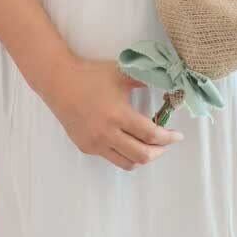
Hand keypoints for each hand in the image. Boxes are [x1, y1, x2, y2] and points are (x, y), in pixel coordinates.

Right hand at [38, 54, 184, 170]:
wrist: (58, 81)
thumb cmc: (92, 75)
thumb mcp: (123, 73)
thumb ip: (146, 80)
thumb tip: (169, 84)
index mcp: (119, 115)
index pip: (151, 135)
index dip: (168, 138)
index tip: (178, 136)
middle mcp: (107, 133)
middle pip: (142, 155)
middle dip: (159, 151)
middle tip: (166, 143)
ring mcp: (95, 143)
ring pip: (127, 163)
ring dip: (143, 157)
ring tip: (150, 146)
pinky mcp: (86, 147)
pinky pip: (111, 157)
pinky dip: (125, 154)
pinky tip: (129, 142)